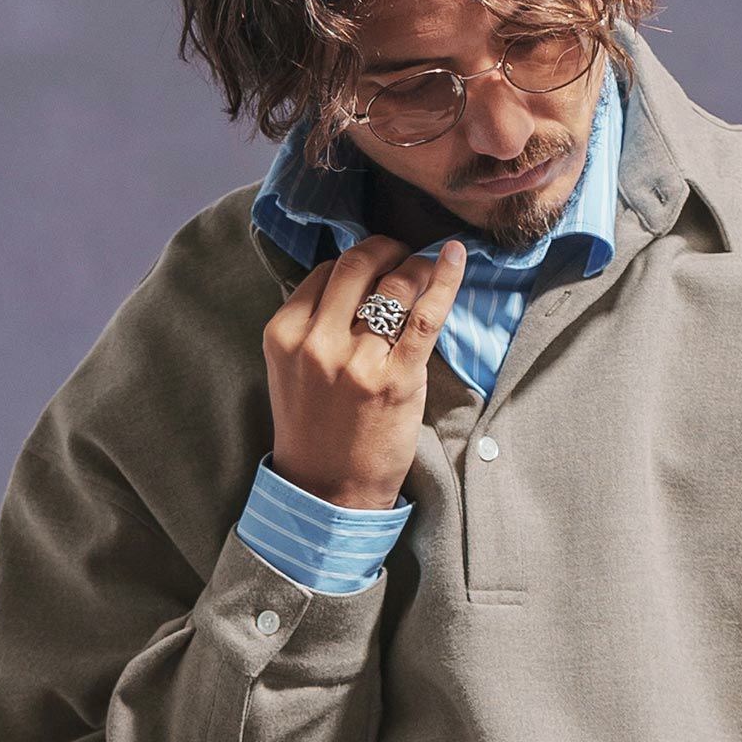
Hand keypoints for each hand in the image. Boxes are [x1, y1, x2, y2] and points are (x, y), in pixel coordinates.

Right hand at [261, 233, 468, 509]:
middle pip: (357, 265)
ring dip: (415, 266)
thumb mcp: (291, 371)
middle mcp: (317, 342)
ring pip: (393, 284)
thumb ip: (312, 325)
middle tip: (403, 253)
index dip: (356, 262)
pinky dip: (445, 279)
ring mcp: (358, 361)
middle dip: (385, 249)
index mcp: (284, 334)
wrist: (329, 492)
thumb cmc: (316, 431)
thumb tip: (352, 279)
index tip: (375, 264)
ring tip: (426, 268)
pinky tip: (457, 257)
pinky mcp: (398, 380)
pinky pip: (425, 315)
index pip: (324, 271)